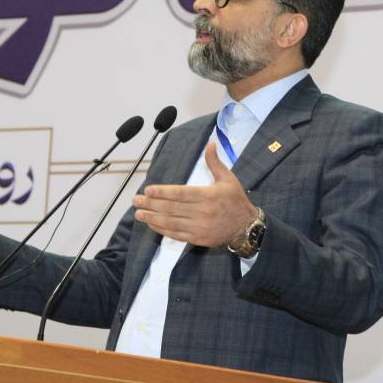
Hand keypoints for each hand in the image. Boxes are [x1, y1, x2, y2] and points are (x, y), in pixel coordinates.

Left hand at [133, 142, 258, 246]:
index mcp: (208, 196)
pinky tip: (152, 224)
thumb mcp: (228, 179)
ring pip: (171, 222)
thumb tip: (210, 144)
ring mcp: (199, 227)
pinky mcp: (197, 239)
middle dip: (151, 204)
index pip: (181, 193)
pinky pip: (176, 234)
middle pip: (172, 208)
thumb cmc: (236, 201)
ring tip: (139, 214)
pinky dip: (162, 230)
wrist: (246, 227)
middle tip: (136, 200)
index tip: (148, 190)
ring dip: (153, 218)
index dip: (163, 192)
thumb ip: (215, 163)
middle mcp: (202, 212)